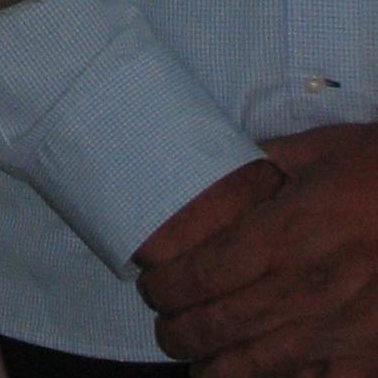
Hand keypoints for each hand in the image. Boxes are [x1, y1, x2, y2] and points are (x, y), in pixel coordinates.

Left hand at [137, 124, 377, 372]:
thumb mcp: (319, 149)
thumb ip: (266, 161)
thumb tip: (228, 159)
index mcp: (282, 236)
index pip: (201, 274)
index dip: (165, 287)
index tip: (150, 285)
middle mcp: (300, 290)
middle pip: (218, 326)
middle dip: (179, 332)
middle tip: (165, 327)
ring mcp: (335, 331)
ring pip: (258, 367)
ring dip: (217, 368)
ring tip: (198, 364)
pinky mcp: (367, 356)